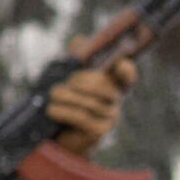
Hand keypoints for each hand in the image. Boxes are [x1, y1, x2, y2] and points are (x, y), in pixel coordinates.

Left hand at [48, 41, 136, 155]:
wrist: (61, 139)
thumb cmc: (66, 104)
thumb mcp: (70, 80)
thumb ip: (77, 60)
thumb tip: (79, 39)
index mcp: (111, 86)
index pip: (127, 75)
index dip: (126, 69)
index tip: (119, 63)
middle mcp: (114, 102)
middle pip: (101, 85)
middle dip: (79, 81)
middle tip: (63, 83)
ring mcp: (108, 118)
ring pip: (88, 102)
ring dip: (65, 96)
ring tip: (52, 95)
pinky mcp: (97, 132)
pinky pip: (81, 117)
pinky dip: (63, 111)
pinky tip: (52, 109)